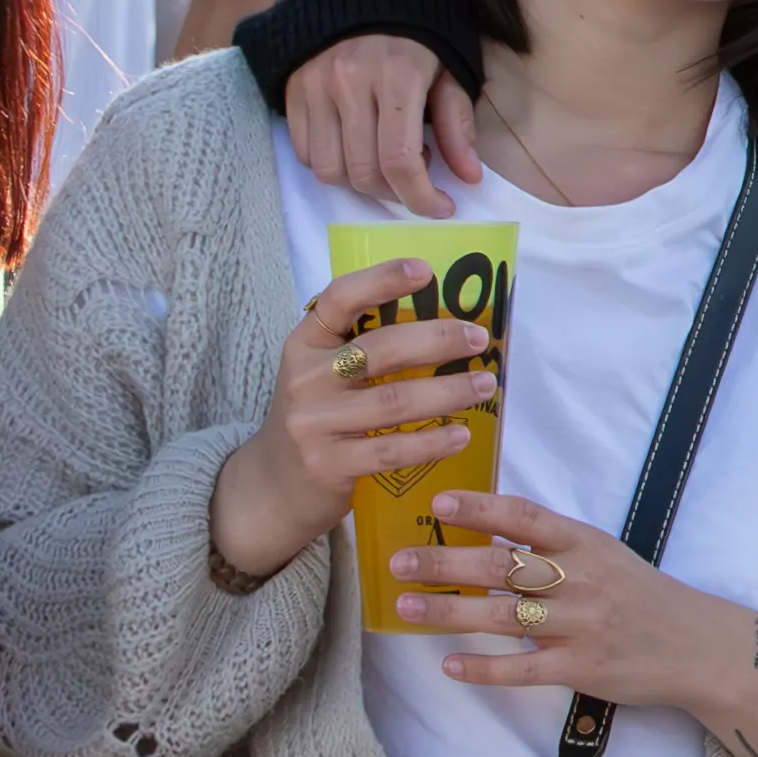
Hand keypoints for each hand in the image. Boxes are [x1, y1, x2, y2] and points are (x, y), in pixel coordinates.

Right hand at [208, 257, 496, 588]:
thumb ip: (364, 349)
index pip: (338, 299)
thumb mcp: (323, 374)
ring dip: (448, 392)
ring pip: (394, 401)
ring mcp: (314, 423)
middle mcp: (305, 378)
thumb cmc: (317, 417)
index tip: (425, 271)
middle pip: (380, 349)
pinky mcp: (328, 465)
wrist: (272, 486)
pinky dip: (432, 441)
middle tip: (479, 339)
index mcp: (305, 343)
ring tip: (485, 386)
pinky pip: (391, 450)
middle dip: (438, 340)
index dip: (381, 280)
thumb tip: (446, 322)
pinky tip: (461, 434)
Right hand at [288, 37, 481, 223]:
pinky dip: (331, 164)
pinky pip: (305, 151)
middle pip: (363, 172)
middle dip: (395, 194)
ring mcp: (315, 85)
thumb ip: (457, 124)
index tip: (441, 208)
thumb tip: (469, 178)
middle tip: (415, 182)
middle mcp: (350, 82)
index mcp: (397, 75)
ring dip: (360, 184)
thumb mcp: (451, 70)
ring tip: (385, 162)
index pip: (399, 160)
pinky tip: (356, 148)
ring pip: (329, 169)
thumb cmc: (421, 33)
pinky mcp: (293, 88)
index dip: (420, 197)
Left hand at [380, 487, 757, 751]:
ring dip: (448, 612)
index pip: (528, 518)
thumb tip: (490, 535)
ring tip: (405, 607)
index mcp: (586, 544)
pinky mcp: (582, 668)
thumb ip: (555, 547)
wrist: (697, 646)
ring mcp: (581, 626)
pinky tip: (449, 664)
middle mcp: (581, 581)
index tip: (439, 503)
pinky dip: (483, 668)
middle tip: (399, 561)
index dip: (482, 509)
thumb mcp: (605, 556)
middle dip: (445, 563)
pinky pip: (522, 670)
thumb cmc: (642, 596)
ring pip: (503, 617)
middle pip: (502, 568)